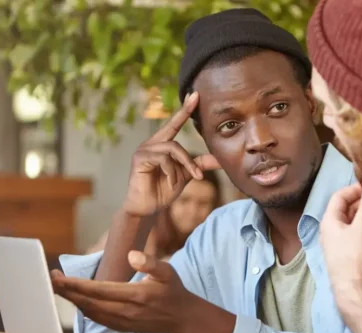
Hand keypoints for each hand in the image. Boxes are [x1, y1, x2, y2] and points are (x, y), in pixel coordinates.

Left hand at [51, 251, 194, 332]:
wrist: (182, 318)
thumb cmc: (173, 291)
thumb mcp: (168, 272)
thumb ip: (150, 263)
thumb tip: (131, 255)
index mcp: (134, 296)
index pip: (97, 290)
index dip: (75, 285)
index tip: (58, 277)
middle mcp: (125, 312)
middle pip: (88, 303)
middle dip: (67, 291)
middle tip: (51, 279)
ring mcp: (122, 322)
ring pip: (89, 312)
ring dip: (73, 300)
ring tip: (59, 287)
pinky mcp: (121, 327)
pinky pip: (96, 319)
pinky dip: (83, 309)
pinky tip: (76, 300)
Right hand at [123, 92, 220, 216]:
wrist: (147, 208)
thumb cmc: (164, 190)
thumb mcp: (186, 175)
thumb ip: (200, 164)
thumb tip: (221, 158)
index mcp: (162, 144)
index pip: (174, 123)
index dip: (184, 109)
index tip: (195, 95)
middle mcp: (151, 143)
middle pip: (175, 138)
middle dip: (188, 156)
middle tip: (198, 176)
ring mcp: (143, 150)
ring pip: (172, 149)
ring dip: (182, 167)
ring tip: (181, 183)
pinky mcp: (139, 159)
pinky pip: (163, 159)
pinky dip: (171, 173)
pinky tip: (171, 184)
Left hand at [320, 171, 361, 295]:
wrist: (353, 290)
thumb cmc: (356, 256)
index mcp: (330, 220)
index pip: (341, 195)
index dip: (359, 188)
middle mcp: (330, 230)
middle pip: (350, 208)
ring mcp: (337, 243)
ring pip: (355, 223)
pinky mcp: (346, 254)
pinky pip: (358, 236)